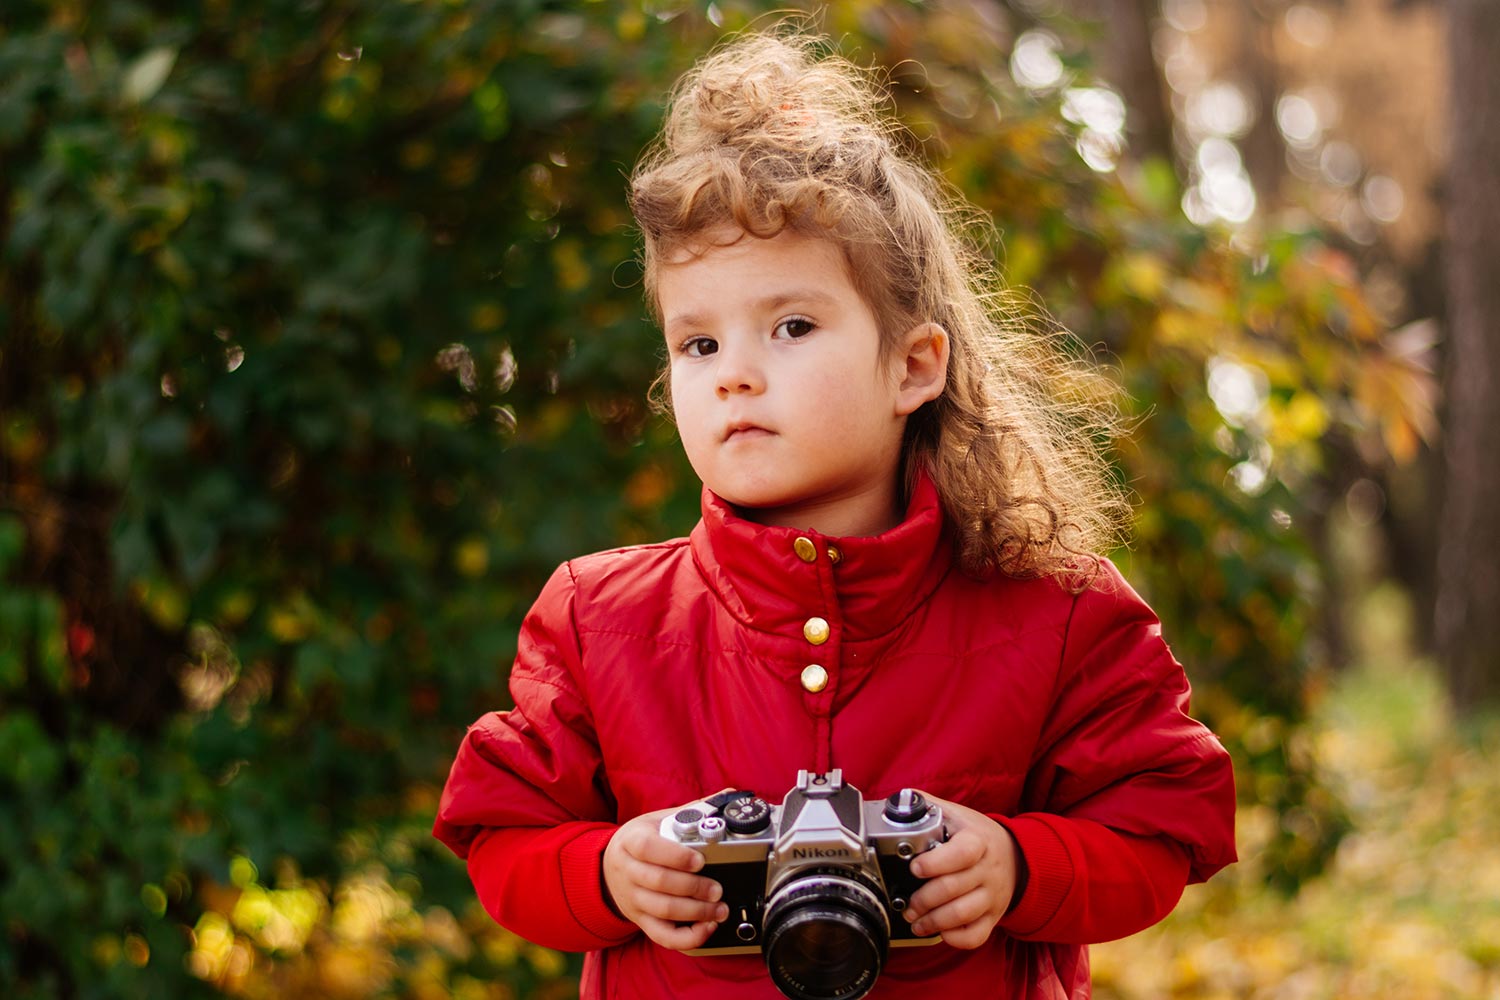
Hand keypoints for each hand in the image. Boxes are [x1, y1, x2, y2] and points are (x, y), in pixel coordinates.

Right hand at [602, 808, 727, 950]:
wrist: (608, 868)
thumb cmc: (639, 842)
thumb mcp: (657, 820)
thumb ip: (692, 810)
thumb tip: (728, 796)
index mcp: (631, 841)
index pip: (648, 848)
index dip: (676, 856)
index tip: (700, 860)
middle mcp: (628, 871)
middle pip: (659, 882)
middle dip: (693, 887)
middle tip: (717, 889)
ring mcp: (633, 899)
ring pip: (662, 910)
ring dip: (695, 912)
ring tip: (719, 908)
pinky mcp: (641, 920)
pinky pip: (662, 936)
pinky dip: (687, 936)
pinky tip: (707, 927)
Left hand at [901, 795, 1018, 949]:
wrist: (1015, 857)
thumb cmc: (978, 836)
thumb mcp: (957, 814)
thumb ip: (928, 806)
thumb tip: (898, 802)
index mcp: (977, 840)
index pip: (962, 853)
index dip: (936, 863)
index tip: (915, 868)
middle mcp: (987, 869)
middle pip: (954, 888)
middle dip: (923, 899)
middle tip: (908, 903)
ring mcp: (992, 896)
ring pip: (962, 915)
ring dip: (933, 921)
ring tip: (915, 919)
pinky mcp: (993, 917)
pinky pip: (975, 936)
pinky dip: (954, 938)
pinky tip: (940, 931)